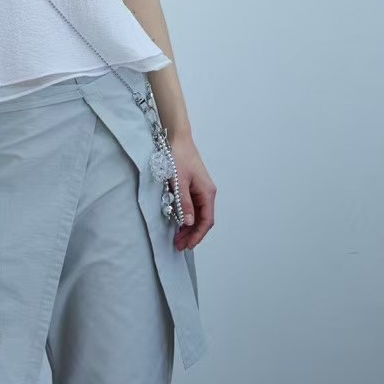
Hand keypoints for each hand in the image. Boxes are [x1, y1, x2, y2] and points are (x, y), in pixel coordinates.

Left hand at [168, 133, 215, 250]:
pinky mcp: (193, 187)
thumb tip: (188, 222)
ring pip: (197, 215)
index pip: (206, 221)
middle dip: (192, 234)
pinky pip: (192, 207)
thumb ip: (184, 202)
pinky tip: (177, 224)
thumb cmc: (178, 156)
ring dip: (188, 228)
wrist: (177, 138)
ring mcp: (200, 190)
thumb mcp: (178, 181)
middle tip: (179, 245)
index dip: (197, 235)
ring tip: (177, 238)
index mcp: (207, 192)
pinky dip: (186, 217)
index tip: (187, 245)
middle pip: (202, 220)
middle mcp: (206, 193)